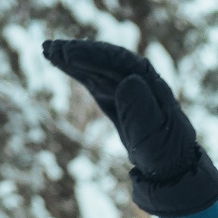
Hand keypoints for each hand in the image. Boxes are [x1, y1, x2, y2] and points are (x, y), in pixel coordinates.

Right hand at [40, 38, 217, 216]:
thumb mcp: (154, 136)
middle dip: (79, 52)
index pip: (119, 62)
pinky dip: (76, 71)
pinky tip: (58, 63)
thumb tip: (127, 80)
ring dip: (72, 58)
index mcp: (150, 85)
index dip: (94, 55)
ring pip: (97, 67)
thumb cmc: (163, 154)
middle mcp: (138, 81)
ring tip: (47, 50)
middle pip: (105, 59)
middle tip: (51, 48)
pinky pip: (94, 79)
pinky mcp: (116, 99)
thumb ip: (141, 109)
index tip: (70, 54)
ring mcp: (126, 88)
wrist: (170, 169)